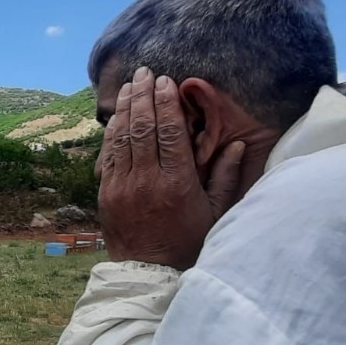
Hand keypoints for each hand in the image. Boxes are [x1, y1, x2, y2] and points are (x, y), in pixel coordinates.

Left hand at [99, 68, 244, 269]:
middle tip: (145, 72)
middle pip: (143, 126)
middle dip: (143, 95)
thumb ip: (225, 176)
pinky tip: (117, 116)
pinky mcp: (106, 193)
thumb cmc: (187, 242)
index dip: (166, 102)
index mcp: (176, 182)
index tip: (167, 81)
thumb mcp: (215, 212)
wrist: (149, 272)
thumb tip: (239, 143)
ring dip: (125, 107)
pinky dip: (112, 132)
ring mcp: (122, 186)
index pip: (169, 131)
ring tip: (129, 85)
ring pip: (122, 137)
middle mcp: (146, 180)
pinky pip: (108, 155)